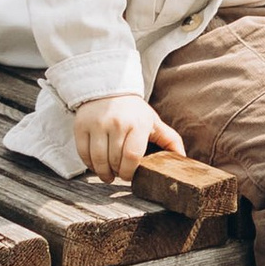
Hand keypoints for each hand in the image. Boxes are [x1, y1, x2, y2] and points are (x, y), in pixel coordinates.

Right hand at [66, 91, 184, 186]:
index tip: (129, 176)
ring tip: (108, 174)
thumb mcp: (154, 122)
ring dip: (103, 172)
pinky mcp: (81, 126)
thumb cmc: (134, 111)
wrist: (109, 89)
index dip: (129, 172)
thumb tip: (183, 159)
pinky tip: (97, 165)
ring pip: (98, 160)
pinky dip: (89, 164)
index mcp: (138, 124)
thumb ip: (170, 140)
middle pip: (114, 161)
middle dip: (117, 172)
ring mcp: (97, 124)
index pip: (132, 157)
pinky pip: (83, 153)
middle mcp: (116, 123)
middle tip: (119, 173)